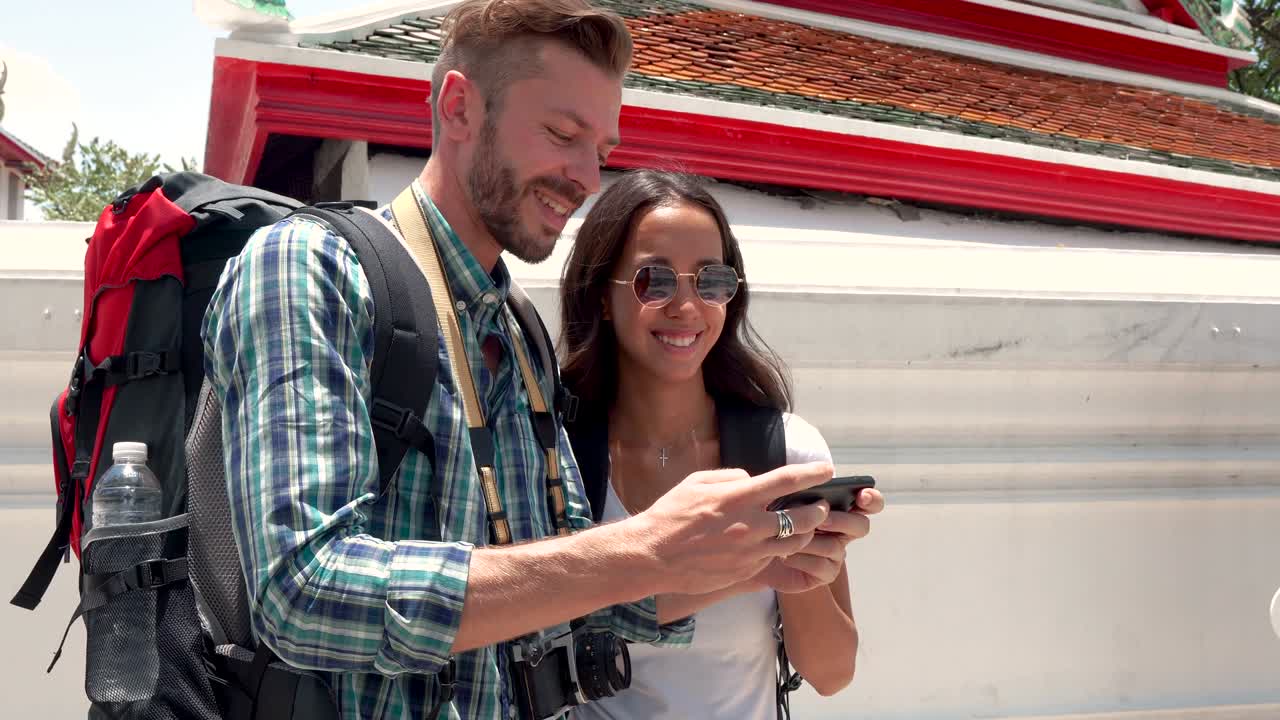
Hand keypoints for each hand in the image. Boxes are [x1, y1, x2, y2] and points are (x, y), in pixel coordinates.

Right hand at [631, 461, 834, 595]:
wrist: (652, 556)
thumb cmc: (671, 514)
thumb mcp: (697, 482)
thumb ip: (730, 477)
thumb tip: (752, 480)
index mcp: (737, 497)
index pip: (786, 481)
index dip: (812, 473)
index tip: (827, 469)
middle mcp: (749, 525)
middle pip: (802, 518)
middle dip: (818, 511)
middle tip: (821, 507)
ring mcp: (750, 552)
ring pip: (794, 543)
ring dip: (804, 533)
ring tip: (803, 527)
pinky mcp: (745, 572)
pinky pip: (772, 559)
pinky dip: (777, 550)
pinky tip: (772, 544)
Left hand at [759, 487, 886, 593]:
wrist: (756, 549)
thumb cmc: (772, 518)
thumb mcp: (785, 499)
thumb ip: (800, 491)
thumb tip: (805, 485)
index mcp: (839, 508)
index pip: (868, 502)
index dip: (871, 498)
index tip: (862, 495)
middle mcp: (842, 531)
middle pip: (861, 526)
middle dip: (843, 521)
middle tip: (823, 519)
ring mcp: (836, 553)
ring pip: (836, 546)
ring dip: (812, 540)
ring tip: (788, 536)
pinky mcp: (825, 573)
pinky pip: (822, 566)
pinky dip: (802, 558)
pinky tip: (784, 555)